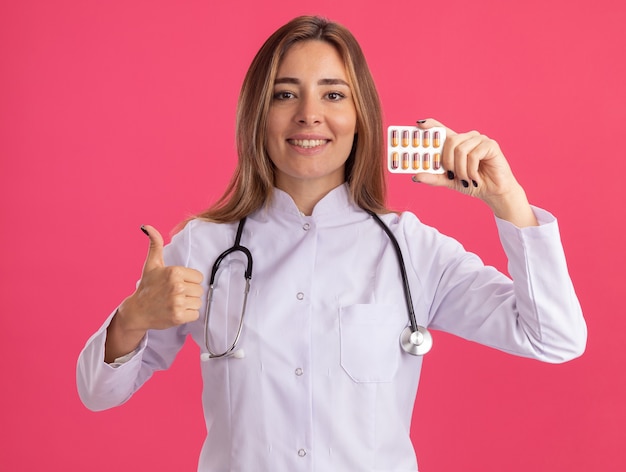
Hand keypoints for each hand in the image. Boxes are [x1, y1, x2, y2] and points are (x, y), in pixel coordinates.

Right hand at [117, 225, 203, 331]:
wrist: (137, 311)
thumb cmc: (147, 287)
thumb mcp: (152, 264)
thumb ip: (155, 244)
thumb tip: (147, 226)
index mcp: (174, 272)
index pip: (198, 277)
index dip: (190, 281)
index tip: (178, 283)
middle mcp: (177, 286)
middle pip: (199, 290)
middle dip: (189, 293)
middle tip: (175, 294)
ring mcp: (177, 302)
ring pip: (198, 302)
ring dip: (189, 304)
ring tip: (175, 302)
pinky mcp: (178, 316)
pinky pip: (195, 314)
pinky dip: (188, 315)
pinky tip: (176, 311)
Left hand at [411, 118, 536, 226]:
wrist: (493, 192)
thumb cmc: (471, 183)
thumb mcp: (449, 181)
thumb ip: (433, 177)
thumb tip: (415, 176)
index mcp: (456, 144)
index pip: (442, 130)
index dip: (431, 125)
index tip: (419, 124)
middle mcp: (467, 138)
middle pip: (450, 141)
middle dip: (447, 161)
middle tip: (451, 174)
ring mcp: (479, 139)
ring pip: (461, 149)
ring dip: (461, 169)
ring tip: (466, 179)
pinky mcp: (490, 144)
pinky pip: (474, 155)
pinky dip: (471, 170)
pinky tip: (475, 177)